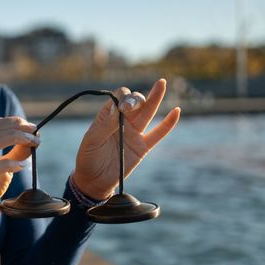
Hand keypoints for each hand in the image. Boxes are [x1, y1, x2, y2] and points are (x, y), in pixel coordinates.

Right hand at [0, 117, 38, 230]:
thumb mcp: (5, 165)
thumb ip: (16, 152)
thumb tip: (34, 139)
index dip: (12, 122)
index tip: (30, 126)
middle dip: (15, 126)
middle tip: (34, 131)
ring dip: (13, 138)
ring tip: (31, 141)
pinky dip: (11, 163)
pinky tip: (24, 164)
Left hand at [73, 78, 179, 199]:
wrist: (94, 181)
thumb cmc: (88, 158)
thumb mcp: (92, 140)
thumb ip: (106, 125)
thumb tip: (121, 109)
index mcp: (108, 115)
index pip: (119, 97)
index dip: (123, 98)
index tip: (122, 109)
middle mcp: (123, 121)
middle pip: (135, 102)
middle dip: (137, 98)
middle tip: (134, 104)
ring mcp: (134, 133)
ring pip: (148, 112)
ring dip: (155, 98)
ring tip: (162, 83)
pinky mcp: (143, 147)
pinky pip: (158, 133)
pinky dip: (168, 123)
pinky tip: (176, 112)